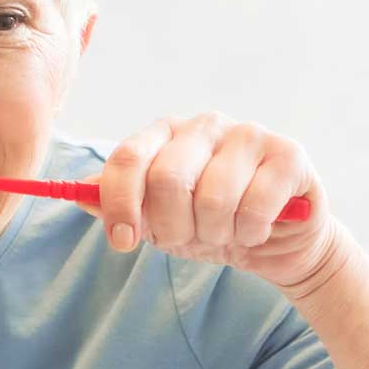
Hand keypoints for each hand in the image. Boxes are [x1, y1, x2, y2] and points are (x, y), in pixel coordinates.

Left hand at [88, 112, 337, 291]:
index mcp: (165, 134)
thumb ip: (120, 204)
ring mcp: (248, 134)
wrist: (277, 243)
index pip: (127, 158)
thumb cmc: (211, 226)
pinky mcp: (288, 154)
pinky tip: (257, 229)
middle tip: (189, 240)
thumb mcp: (159, 221)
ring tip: (226, 233)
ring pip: (213, 198)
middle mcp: (204, 125)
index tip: (123, 242)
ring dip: (215, 234)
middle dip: (173, 227)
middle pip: (167, 179)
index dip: (119, 205)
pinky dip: (250, 233)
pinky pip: (253, 207)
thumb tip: (80, 195)